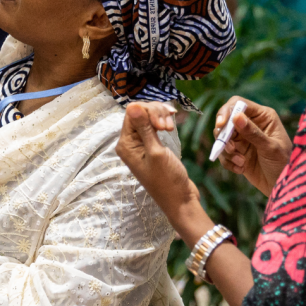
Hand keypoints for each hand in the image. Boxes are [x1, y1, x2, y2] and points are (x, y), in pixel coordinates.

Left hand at [115, 102, 212, 245]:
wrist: (180, 200)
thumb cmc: (167, 180)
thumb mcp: (156, 152)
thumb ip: (144, 128)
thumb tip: (132, 105)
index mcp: (125, 144)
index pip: (132, 112)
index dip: (149, 112)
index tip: (163, 126)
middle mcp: (130, 143)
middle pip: (140, 112)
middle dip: (156, 114)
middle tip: (168, 128)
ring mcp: (141, 144)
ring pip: (149, 117)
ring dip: (162, 117)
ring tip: (171, 129)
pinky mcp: (152, 145)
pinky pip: (155, 125)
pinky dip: (164, 122)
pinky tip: (172, 127)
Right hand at [214, 96, 291, 196]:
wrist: (282, 186)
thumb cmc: (284, 164)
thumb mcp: (270, 148)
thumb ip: (253, 132)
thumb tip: (236, 117)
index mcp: (263, 116)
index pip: (239, 104)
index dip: (227, 112)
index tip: (221, 125)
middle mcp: (251, 124)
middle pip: (226, 120)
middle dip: (225, 136)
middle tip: (231, 149)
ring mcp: (243, 138)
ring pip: (222, 138)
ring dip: (227, 151)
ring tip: (241, 162)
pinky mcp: (237, 152)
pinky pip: (223, 153)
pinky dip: (228, 162)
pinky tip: (241, 168)